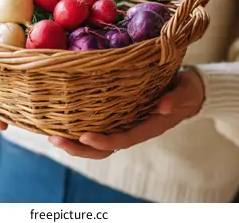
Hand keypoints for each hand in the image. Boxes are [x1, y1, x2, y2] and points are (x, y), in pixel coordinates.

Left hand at [48, 68, 204, 158]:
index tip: (85, 137)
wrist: (186, 91)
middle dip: (79, 148)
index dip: (104, 141)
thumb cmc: (185, 90)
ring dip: (74, 142)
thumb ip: (176, 98)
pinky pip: (97, 126)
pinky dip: (78, 127)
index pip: (123, 139)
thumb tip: (163, 106)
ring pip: (97, 142)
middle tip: (55, 139)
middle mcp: (132, 129)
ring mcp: (124, 124)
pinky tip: (60, 120)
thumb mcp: (185, 92)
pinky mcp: (118, 116)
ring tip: (52, 135)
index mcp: (148, 127)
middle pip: (103, 149)